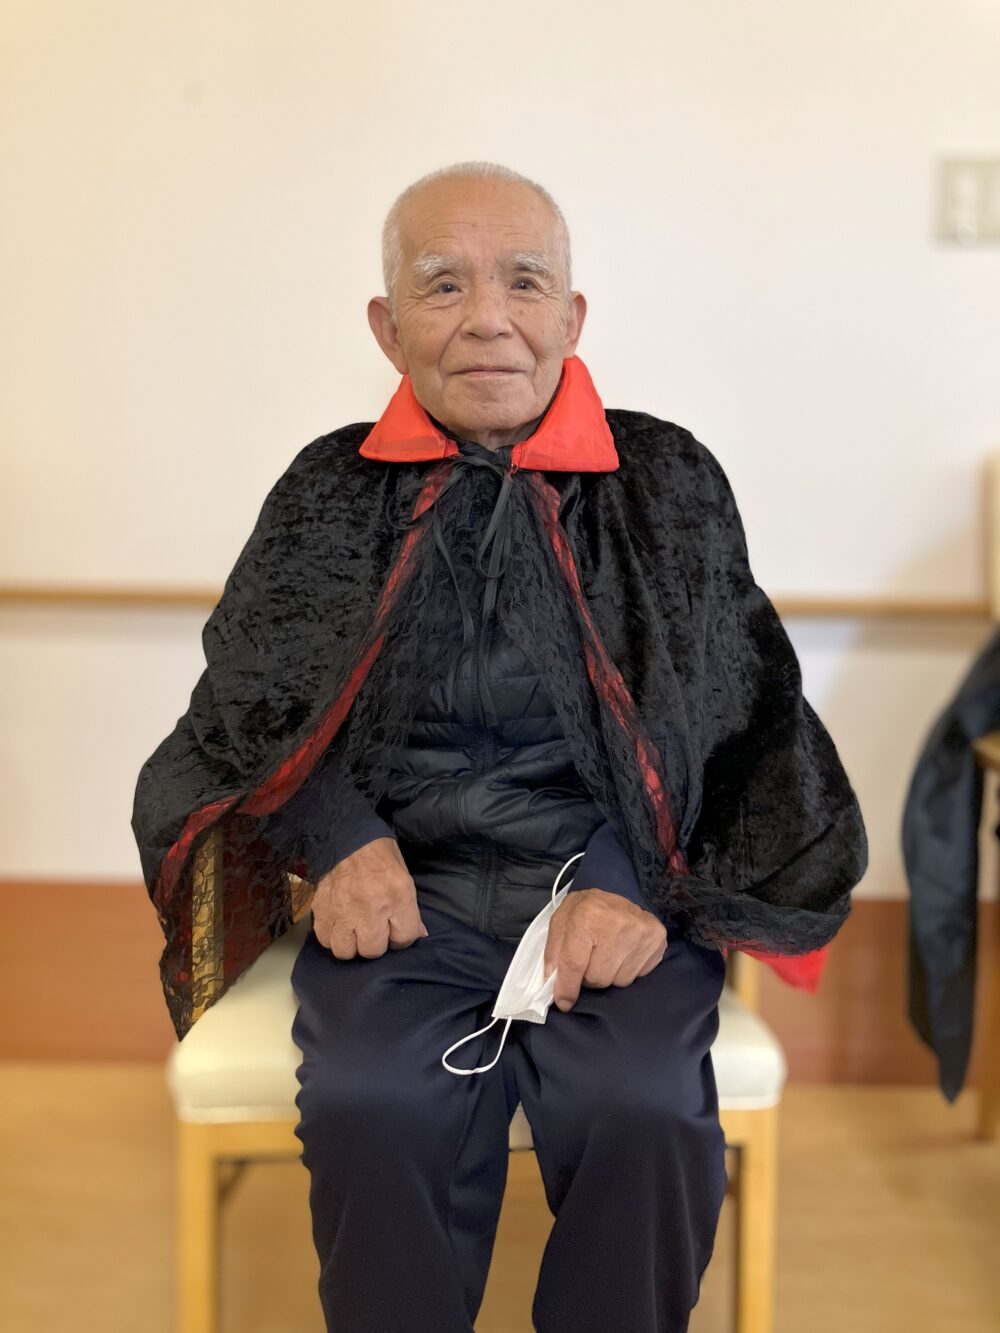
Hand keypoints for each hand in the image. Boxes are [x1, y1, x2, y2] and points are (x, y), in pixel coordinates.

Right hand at [312, 837, 428, 958]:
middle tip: (374, 929)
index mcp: (397, 895)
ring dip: (351, 945)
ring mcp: (343, 910)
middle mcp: (370, 906)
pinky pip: (325, 939)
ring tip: (354, 931)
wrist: (346, 835)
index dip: (402, 938)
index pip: (405, 938)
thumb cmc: (379, 855)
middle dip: (376, 944)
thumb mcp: (404, 877)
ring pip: (345, 951)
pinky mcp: (321, 909)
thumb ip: (410, 910)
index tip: (395, 930)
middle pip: (373, 950)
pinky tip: (339, 924)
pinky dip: (332, 936)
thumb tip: (419, 934)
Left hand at [543, 888, 667, 1012]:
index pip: (574, 962)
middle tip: (591, 957)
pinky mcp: (658, 940)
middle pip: (597, 978)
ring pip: (617, 981)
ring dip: (609, 973)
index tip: (564, 1002)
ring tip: (608, 952)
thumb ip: (553, 950)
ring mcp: (641, 932)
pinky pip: (636, 976)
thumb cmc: (585, 910)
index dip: (566, 986)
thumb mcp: (561, 921)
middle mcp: (617, 923)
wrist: (618, 894)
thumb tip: (552, 982)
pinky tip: (624, 951)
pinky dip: (626, 969)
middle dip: (589, 975)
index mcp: (586, 915)